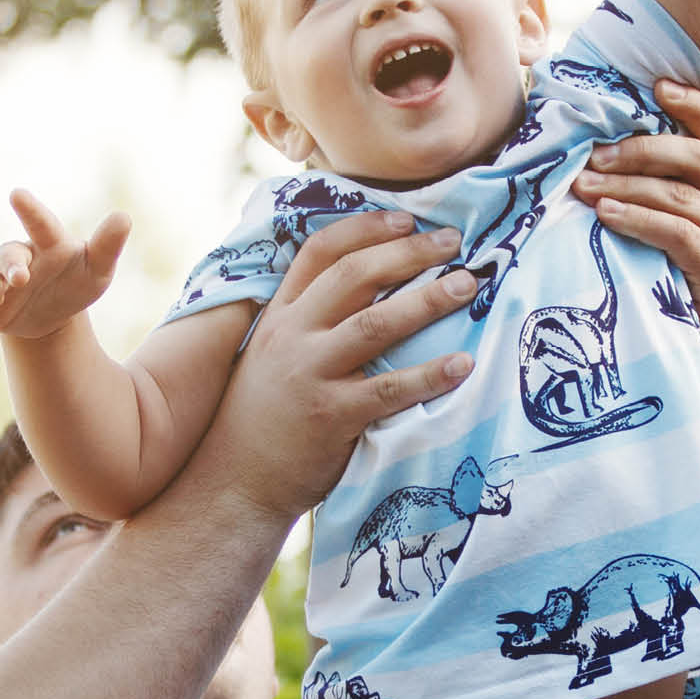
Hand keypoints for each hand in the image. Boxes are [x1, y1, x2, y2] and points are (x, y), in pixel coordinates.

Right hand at [0, 190, 130, 341]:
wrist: (54, 314)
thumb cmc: (78, 280)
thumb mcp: (98, 268)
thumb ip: (108, 245)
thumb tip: (123, 216)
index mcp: (48, 244)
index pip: (40, 223)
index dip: (30, 209)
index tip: (17, 193)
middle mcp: (20, 259)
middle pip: (8, 253)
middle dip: (11, 264)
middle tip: (20, 278)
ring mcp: (1, 283)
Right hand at [194, 211, 479, 518]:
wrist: (233, 480)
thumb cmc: (262, 416)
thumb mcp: (269, 353)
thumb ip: (306, 320)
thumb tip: (368, 286)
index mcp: (279, 315)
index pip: (319, 251)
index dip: (365, 228)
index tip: (408, 217)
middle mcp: (291, 336)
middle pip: (354, 275)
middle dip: (408, 252)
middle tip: (453, 241)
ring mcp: (309, 374)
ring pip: (375, 324)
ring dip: (426, 300)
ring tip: (466, 284)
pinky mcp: (330, 416)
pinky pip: (388, 390)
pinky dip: (429, 375)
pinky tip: (463, 364)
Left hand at [573, 79, 699, 364]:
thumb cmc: (672, 294)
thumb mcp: (663, 238)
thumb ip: (648, 200)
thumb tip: (588, 160)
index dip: (691, 103)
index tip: (654, 84)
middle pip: (696, 156)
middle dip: (642, 147)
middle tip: (592, 153)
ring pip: (681, 194)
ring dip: (627, 184)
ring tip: (582, 185)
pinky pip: (678, 232)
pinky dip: (638, 218)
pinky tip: (605, 215)